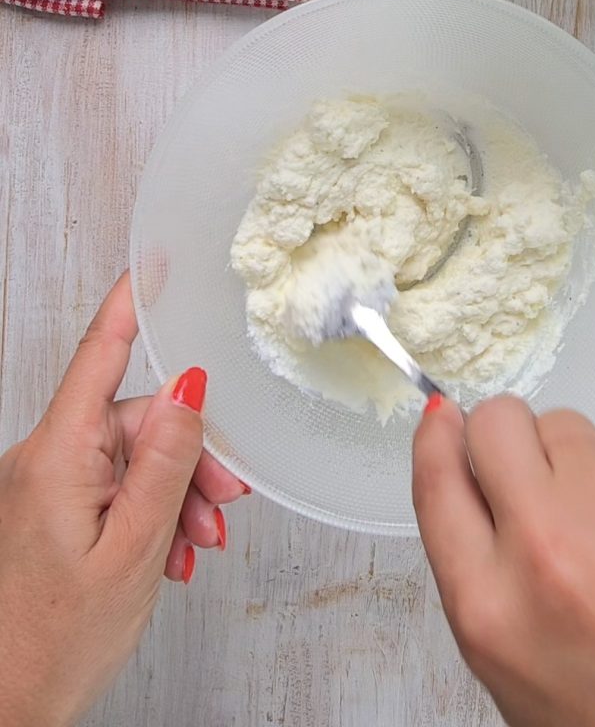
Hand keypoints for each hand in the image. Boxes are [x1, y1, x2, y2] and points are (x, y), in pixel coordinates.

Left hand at [0, 273, 249, 726]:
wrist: (11, 705)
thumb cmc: (57, 640)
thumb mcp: (134, 548)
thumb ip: (166, 462)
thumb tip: (188, 387)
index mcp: (58, 456)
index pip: (98, 356)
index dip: (130, 304)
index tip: (154, 263)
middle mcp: (47, 458)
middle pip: (137, 419)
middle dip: (189, 455)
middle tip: (222, 502)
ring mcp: (49, 482)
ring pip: (135, 455)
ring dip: (177, 492)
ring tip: (195, 541)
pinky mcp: (56, 504)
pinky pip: (118, 482)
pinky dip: (154, 508)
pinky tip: (172, 547)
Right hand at [413, 396, 594, 726]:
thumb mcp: (510, 659)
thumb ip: (478, 566)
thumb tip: (467, 474)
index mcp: (492, 607)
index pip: (437, 480)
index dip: (435, 439)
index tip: (442, 420)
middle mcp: (550, 551)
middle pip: (498, 422)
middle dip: (503, 436)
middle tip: (526, 472)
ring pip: (567, 425)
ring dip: (570, 460)